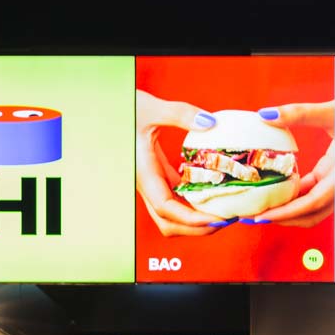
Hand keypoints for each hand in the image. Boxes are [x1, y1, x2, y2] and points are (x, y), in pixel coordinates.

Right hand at [135, 91, 222, 236]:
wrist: (107, 107)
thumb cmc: (122, 107)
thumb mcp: (151, 107)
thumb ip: (180, 114)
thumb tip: (210, 123)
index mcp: (142, 173)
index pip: (166, 208)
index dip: (192, 219)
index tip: (217, 218)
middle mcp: (145, 184)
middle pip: (169, 222)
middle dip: (197, 227)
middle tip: (227, 219)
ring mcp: (150, 182)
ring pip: (171, 214)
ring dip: (196, 218)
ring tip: (223, 210)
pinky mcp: (156, 176)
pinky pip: (175, 198)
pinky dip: (193, 202)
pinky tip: (212, 193)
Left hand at [249, 102, 334, 227]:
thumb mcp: (331, 111)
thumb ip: (299, 113)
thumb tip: (266, 116)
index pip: (313, 203)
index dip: (288, 212)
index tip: (264, 216)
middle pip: (311, 214)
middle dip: (283, 219)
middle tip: (254, 217)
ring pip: (311, 208)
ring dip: (287, 211)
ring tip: (260, 207)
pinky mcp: (331, 176)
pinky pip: (311, 193)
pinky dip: (293, 195)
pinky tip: (273, 190)